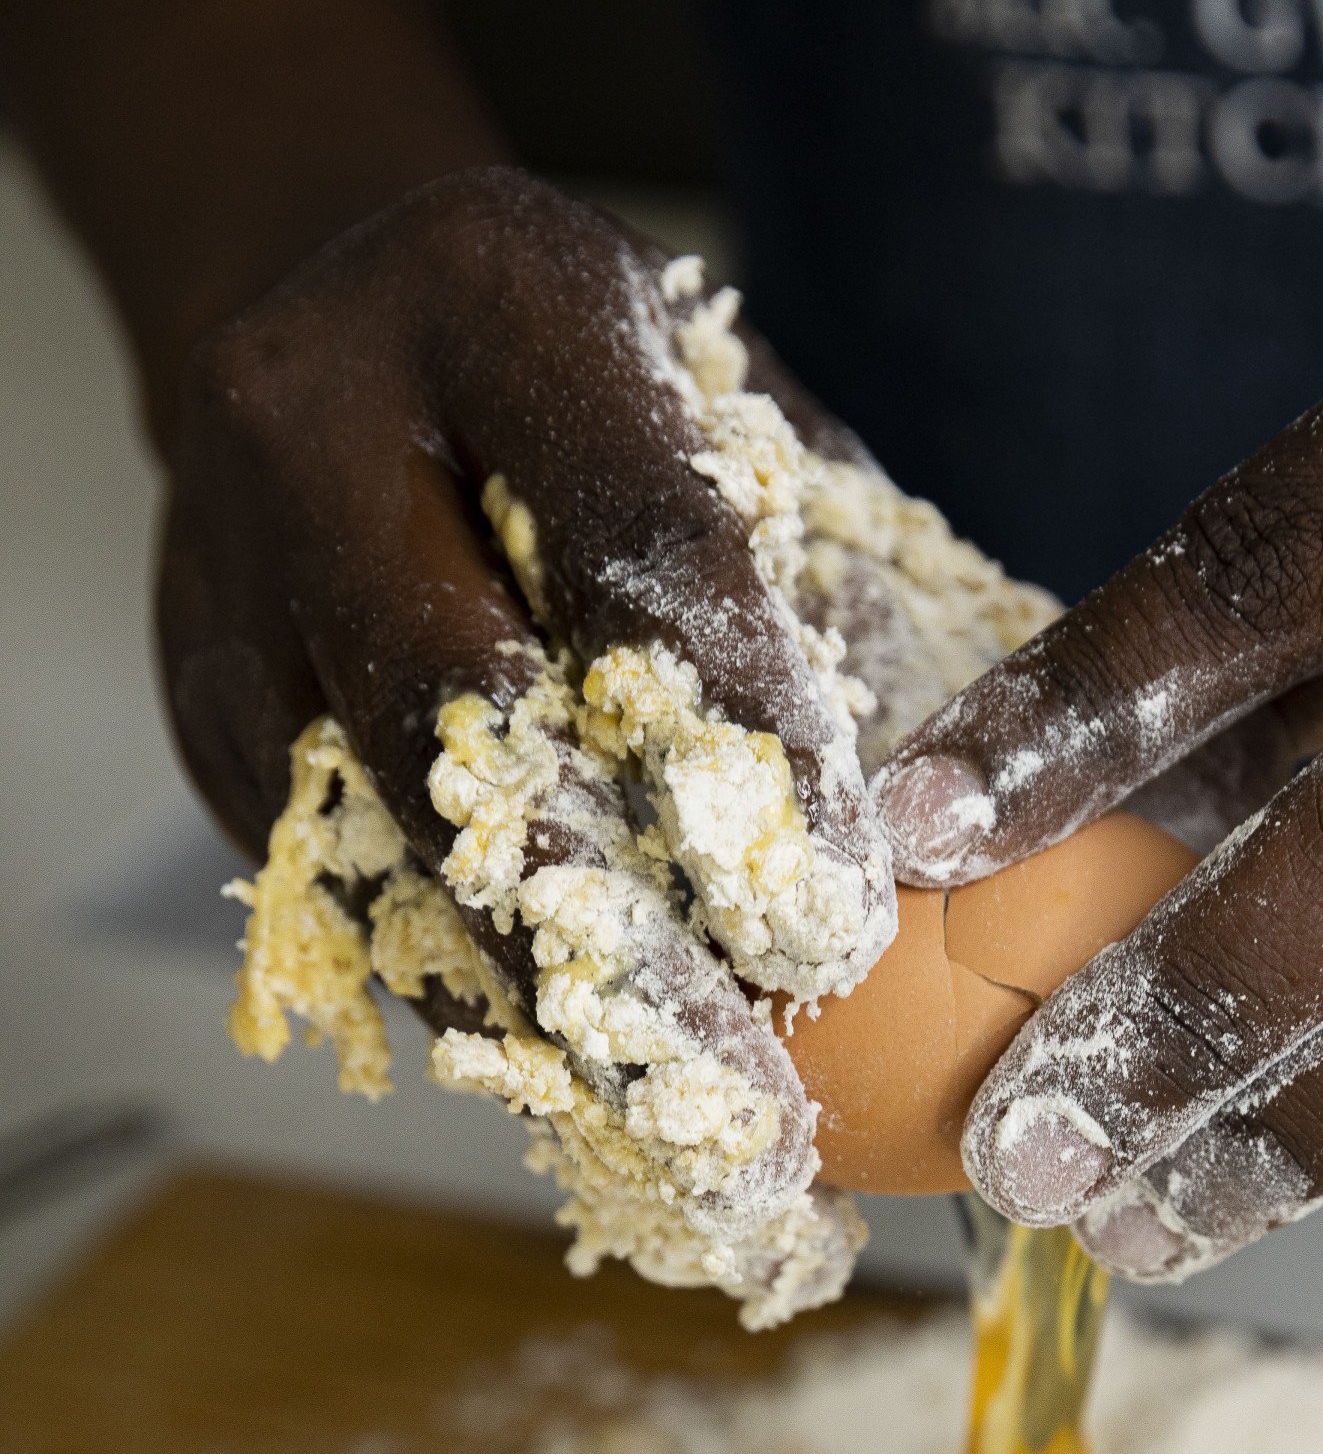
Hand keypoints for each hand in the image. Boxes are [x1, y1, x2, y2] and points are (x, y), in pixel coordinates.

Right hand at [160, 166, 885, 1199]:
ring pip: (386, 840)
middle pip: (465, 717)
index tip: (841, 912)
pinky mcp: (211, 719)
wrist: (328, 333)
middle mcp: (322, 433)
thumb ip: (824, 574)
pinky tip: (597, 1101)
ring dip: (546, 1015)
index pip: (631, 541)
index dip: (741, 741)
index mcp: (494, 303)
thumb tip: (979, 811)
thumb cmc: (597, 396)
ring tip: (685, 1150)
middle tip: (750, 1096)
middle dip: (621, 933)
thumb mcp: (731, 412)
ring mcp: (236, 588)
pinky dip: (482, 1006)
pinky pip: (348, 896)